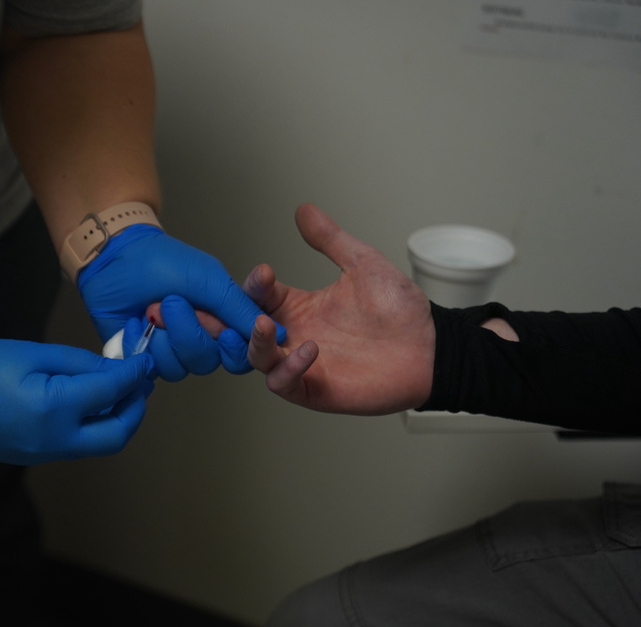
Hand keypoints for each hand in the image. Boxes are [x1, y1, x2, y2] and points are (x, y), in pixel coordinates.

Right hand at [0, 337, 154, 463]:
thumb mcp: (31, 354)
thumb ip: (77, 363)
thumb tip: (112, 370)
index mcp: (53, 409)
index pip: (111, 393)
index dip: (134, 375)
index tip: (145, 361)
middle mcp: (54, 440)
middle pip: (116, 435)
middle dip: (135, 409)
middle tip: (140, 385)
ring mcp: (44, 454)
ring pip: (98, 445)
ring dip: (117, 421)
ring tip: (120, 393)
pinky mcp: (35, 457)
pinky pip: (76, 446)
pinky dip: (93, 427)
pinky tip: (91, 405)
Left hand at [78, 225, 270, 379]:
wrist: (114, 258)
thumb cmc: (161, 261)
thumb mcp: (210, 280)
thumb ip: (241, 309)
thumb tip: (278, 335)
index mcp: (221, 320)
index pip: (241, 353)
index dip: (233, 348)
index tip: (223, 332)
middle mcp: (199, 338)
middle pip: (208, 362)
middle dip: (188, 332)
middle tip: (172, 303)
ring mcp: (170, 349)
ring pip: (178, 368)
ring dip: (162, 337)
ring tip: (150, 309)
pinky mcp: (144, 356)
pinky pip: (149, 368)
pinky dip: (139, 342)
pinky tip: (134, 322)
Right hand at [245, 204, 434, 414]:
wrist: (430, 349)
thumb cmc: (401, 312)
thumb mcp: (362, 265)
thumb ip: (330, 240)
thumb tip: (304, 210)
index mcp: (299, 307)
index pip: (258, 296)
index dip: (253, 285)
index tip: (265, 274)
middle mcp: (294, 334)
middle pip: (244, 330)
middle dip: (227, 319)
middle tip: (224, 308)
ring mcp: (302, 363)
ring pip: (257, 358)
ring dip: (254, 343)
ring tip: (263, 325)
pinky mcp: (314, 389)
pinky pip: (284, 383)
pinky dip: (287, 369)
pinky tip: (307, 349)